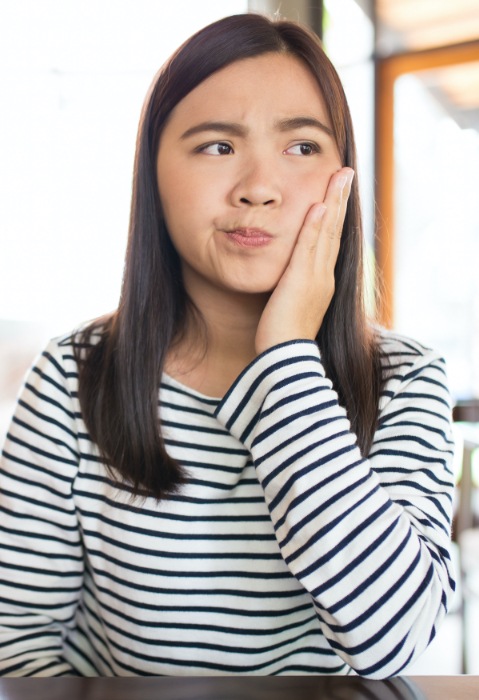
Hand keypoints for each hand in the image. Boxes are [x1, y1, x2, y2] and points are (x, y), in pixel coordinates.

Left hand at [255, 167, 354, 354]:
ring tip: (340, 177)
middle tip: (345, 173)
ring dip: (334, 203)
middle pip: (334, 231)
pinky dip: (316, 227)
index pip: (330, 241)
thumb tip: (287, 280)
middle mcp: (324, 277)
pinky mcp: (301, 283)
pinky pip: (309, 249)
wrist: (284, 359)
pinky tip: (319, 206)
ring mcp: (316, 279)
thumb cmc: (282, 339)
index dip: (335, 215)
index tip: (337, 191)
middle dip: (340, 200)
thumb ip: (291, 288)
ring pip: (327, 234)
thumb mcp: (290, 308)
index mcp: (321, 282)